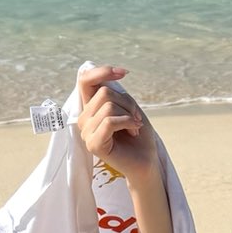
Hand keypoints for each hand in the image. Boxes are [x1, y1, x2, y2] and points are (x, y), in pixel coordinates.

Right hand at [76, 64, 158, 179]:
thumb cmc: (138, 135)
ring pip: (108, 106)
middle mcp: (84, 119)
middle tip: (135, 118)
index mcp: (90, 108)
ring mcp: (86, 132)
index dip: (102, 72)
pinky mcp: (93, 144)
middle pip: (104, 92)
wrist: (147, 161)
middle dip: (127, 102)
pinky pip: (110, 121)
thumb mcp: (128, 106)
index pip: (85, 81)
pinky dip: (127, 123)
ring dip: (129, 114)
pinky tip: (134, 131)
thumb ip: (114, 93)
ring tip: (134, 127)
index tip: (123, 72)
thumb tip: (106, 79)